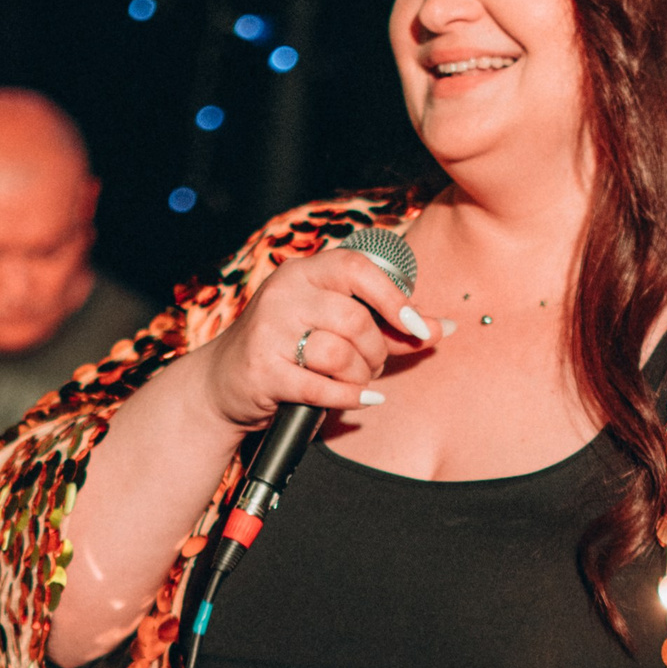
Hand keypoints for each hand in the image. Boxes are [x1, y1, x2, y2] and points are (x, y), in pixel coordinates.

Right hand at [196, 245, 433, 431]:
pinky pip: (321, 386)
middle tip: (374, 364)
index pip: (357, 268)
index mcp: (304, 272)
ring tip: (357, 380)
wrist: (222, 384)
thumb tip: (444, 328)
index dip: (394, 297)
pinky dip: (348, 397)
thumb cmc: (290, 350)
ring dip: (360, 375)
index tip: (416, 326)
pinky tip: (359, 398)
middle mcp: (283, 293)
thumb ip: (389, 327)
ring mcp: (268, 331)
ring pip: (339, 353)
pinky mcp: (262, 370)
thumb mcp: (335, 328)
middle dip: (376, 350)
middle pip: (354, 319)